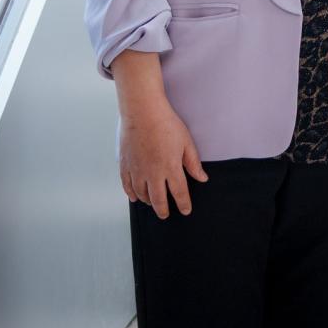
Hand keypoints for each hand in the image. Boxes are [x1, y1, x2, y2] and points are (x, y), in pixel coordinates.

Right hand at [118, 96, 206, 218]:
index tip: (186, 211)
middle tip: (166, 215)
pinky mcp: (125, 165)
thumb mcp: (186, 142)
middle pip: (158, 200)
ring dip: (149, 202)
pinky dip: (132, 194)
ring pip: (142, 195)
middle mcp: (153, 173)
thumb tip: (202, 178)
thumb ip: (193, 163)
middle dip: (163, 210)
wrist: (143, 112)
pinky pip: (127, 186)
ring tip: (153, 204)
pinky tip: (135, 198)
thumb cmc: (167, 124)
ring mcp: (137, 170)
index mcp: (171, 168)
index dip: (183, 204)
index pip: (179, 193)